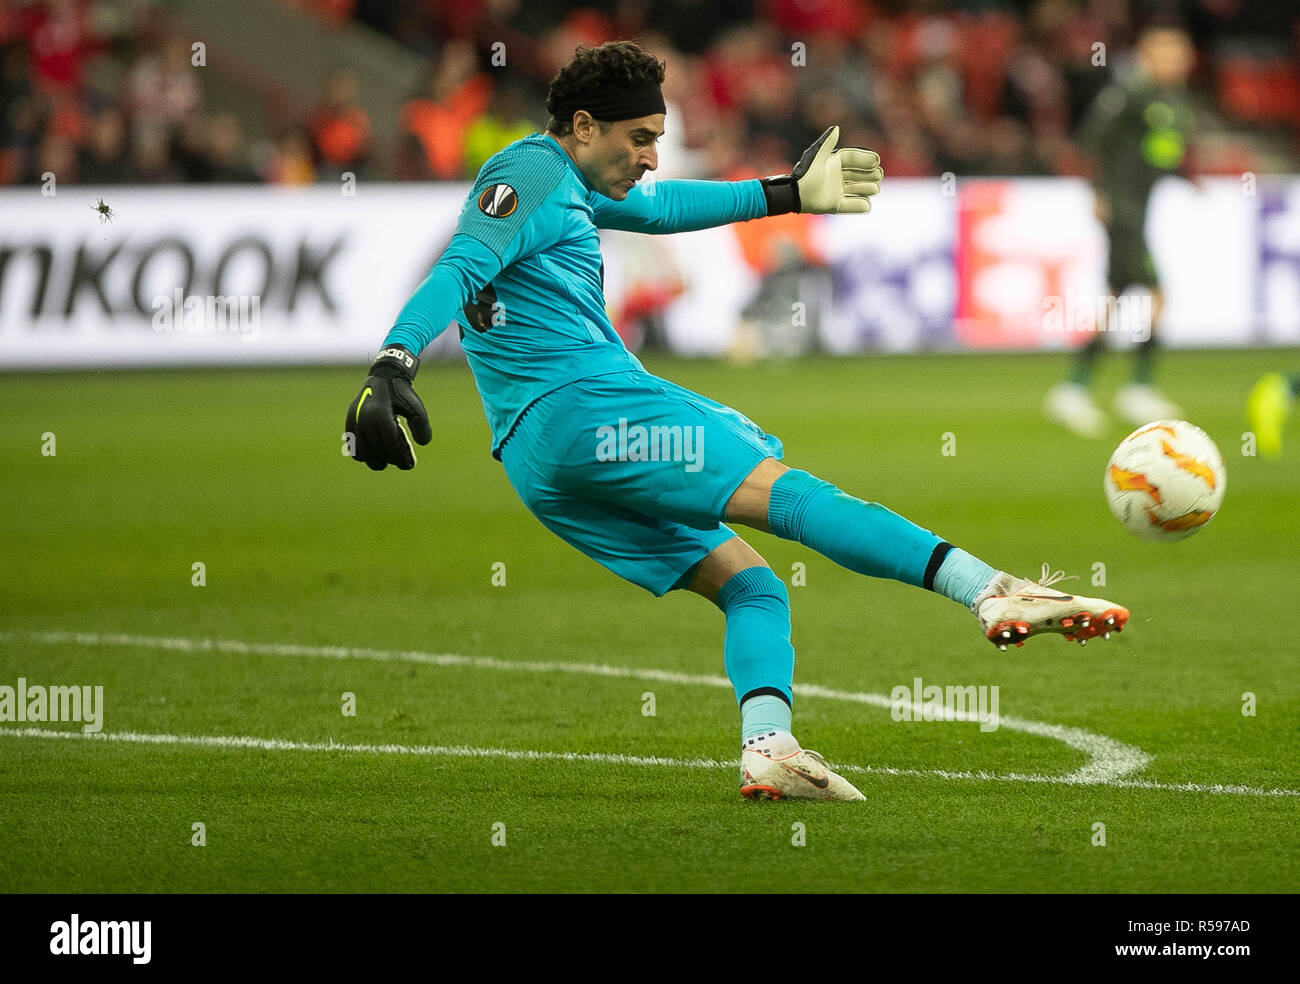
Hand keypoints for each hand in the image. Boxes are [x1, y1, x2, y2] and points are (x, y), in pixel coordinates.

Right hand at [344, 344, 431, 470]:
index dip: (400, 460)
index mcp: (381, 415)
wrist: (384, 376)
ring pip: (363, 452)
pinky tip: (374, 454)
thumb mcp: (417, 409)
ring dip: (375, 460)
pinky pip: (353, 446)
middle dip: (390, 460)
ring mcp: (355, 420)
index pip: (391, 446)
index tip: (409, 466)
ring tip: (386, 460)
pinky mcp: (350, 421)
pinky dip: (362, 454)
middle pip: (377, 452)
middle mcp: (365, 419)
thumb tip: (422, 444)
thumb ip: (422, 427)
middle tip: (399, 461)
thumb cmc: (402, 393)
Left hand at [761, 126, 882, 214]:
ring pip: (857, 189)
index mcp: (833, 163)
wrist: (796, 195)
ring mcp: (836, 191)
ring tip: (875, 188)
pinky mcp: (834, 205)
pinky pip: (850, 206)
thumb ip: (827, 143)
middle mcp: (836, 176)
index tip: (876, 161)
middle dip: (869, 174)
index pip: (853, 159)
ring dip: (866, 188)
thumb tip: (836, 127)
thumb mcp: (817, 156)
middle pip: (858, 174)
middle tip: (878, 175)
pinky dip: (859, 205)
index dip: (865, 159)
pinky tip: (867, 204)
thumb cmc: (806, 174)